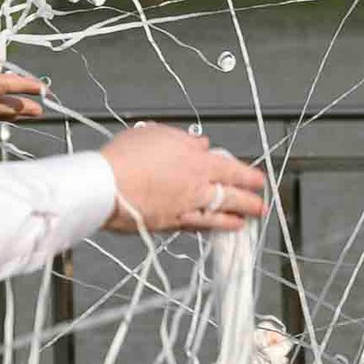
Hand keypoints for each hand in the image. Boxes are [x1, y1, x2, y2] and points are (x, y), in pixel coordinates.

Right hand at [100, 127, 270, 235]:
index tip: (259, 180)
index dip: (249, 176)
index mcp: (196, 161)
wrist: (102, 186)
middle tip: (261, 207)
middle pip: (231, 196)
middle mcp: (195, 187)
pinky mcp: (167, 225)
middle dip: (250, 202)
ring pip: (216, 216)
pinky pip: (193, 227)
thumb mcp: (157, 134)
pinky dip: (205, 228)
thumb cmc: (125, 157)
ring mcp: (182, 209)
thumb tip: (202, 144)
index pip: (233, 169)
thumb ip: (185, 141)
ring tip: (242, 223)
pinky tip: (209, 229)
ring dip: (233, 220)